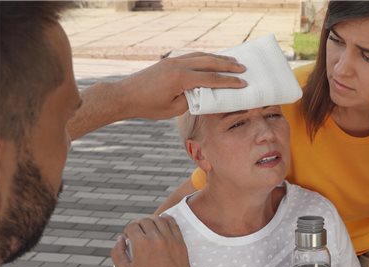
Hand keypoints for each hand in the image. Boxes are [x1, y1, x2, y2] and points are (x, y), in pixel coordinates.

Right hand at [111, 214, 189, 266]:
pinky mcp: (181, 242)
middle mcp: (157, 238)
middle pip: (145, 220)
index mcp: (142, 244)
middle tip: (137, 233)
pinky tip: (162, 223)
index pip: (132, 226)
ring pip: (159, 219)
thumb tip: (120, 238)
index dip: (127, 231)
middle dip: (138, 225)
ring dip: (151, 221)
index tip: (127, 237)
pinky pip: (173, 223)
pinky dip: (166, 220)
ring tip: (148, 228)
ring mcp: (171, 239)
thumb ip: (117, 253)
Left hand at [118, 52, 246, 119]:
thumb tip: (205, 92)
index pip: (211, 78)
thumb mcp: (174, 108)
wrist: (125, 96)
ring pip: (201, 55)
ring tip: (233, 60)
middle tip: (243, 67)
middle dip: (228, 65)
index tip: (243, 83)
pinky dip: (205, 57)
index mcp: (181, 78)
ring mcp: (173, 60)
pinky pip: (192, 56)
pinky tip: (212, 59)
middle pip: (210, 62)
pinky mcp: (169, 61)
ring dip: (218, 58)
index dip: (229, 82)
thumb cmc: (148, 106)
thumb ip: (192, 99)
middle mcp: (178, 65)